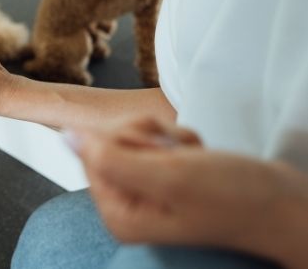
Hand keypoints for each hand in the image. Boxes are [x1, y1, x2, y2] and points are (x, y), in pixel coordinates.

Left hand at [68, 116, 307, 266]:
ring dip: (168, 138)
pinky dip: (180, 141)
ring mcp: (146, 191)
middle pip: (111, 142)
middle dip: (150, 139)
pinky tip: (200, 158)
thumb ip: (111, 158)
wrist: (286, 204)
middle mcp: (128, 205)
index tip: (159, 154)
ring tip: (194, 159)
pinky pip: (157, 140)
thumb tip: (66, 135)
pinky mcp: (164, 177)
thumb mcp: (168, 176)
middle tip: (180, 156)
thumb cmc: (236, 197)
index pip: (92, 152)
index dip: (126, 141)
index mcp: (119, 214)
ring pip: (135, 137)